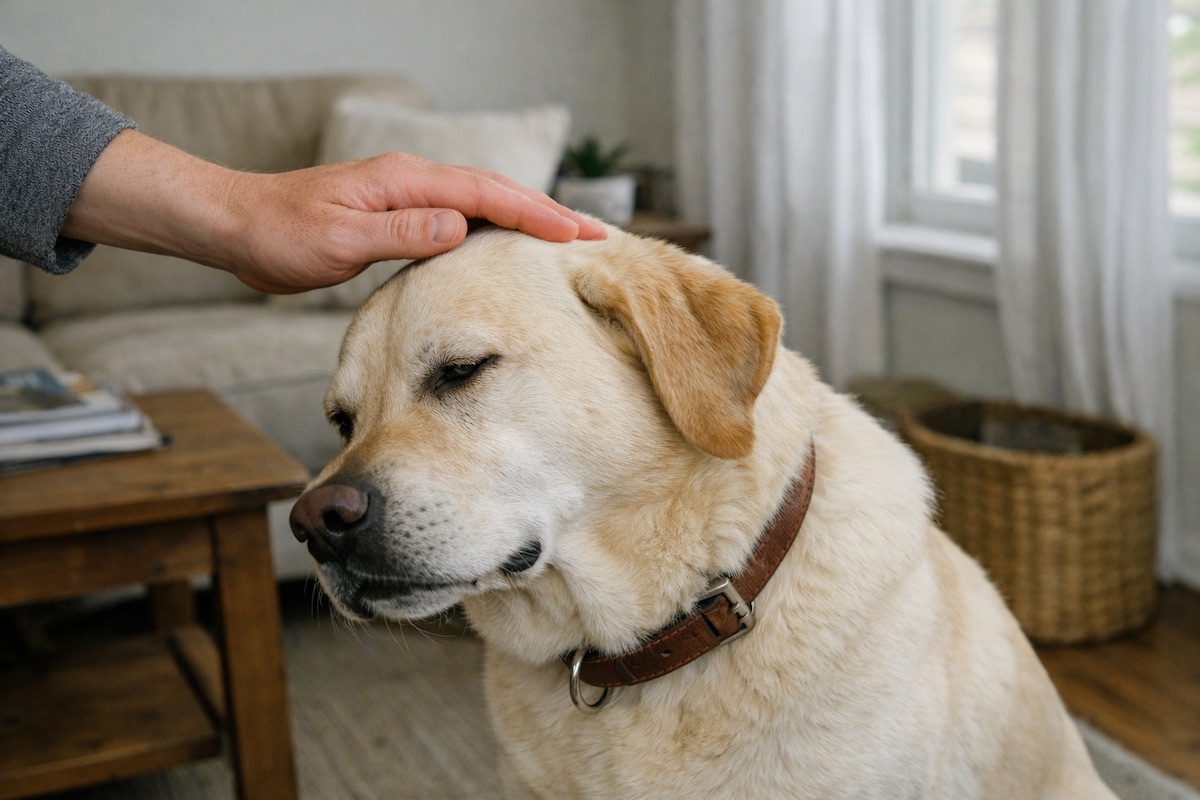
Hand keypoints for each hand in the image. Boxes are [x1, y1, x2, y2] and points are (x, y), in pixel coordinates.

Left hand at [63, 130, 606, 292]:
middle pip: (496, 192)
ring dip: (526, 220)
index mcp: (406, 183)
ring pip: (481, 204)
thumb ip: (401, 234)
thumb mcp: (339, 241)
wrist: (238, 225)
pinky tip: (507, 249)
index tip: (578, 233)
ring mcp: (406, 198)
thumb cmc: (280, 234)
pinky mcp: (397, 217)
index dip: (536, 214)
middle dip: (548, 214)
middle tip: (595, 236)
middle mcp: (413, 183)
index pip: (486, 195)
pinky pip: (459, 220)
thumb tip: (460, 227)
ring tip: (568, 240)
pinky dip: (493, 230)